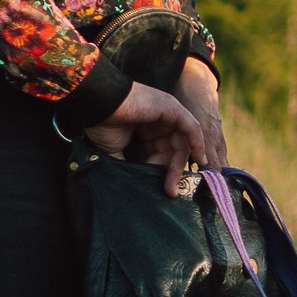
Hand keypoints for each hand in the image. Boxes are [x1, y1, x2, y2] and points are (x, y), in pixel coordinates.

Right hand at [86, 71, 227, 197]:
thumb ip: (129, 166)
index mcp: (147, 130)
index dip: (162, 171)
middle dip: (173, 172)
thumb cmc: (103, 125)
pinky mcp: (172, 108)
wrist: (98, 105)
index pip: (162, 153)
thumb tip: (133, 186)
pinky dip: (197, 144)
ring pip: (183, 142)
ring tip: (174, 184)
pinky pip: (191, 128)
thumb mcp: (117, 152)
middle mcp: (159, 122)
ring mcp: (167, 114)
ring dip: (181, 164)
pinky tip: (198, 160)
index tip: (162, 190)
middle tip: (169, 191)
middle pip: (174, 149)